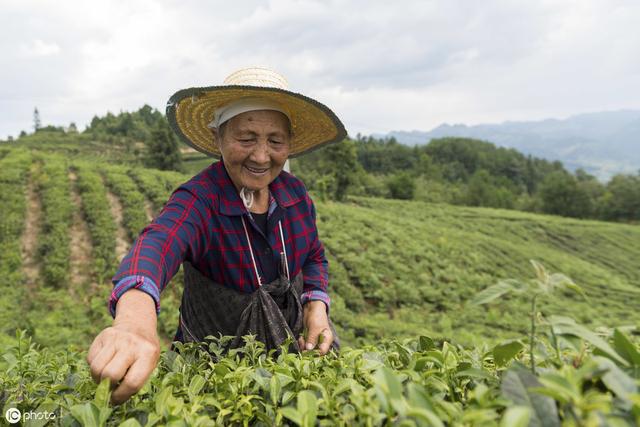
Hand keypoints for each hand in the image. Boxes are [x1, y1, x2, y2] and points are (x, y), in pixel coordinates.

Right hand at [87, 290, 159, 404]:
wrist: (138, 325)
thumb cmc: (144, 352)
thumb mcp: (149, 364)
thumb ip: (136, 380)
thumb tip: (114, 400)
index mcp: (148, 354)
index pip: (132, 382)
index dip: (121, 396)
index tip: (115, 400)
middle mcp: (131, 344)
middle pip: (110, 374)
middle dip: (107, 387)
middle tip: (109, 389)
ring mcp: (116, 338)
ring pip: (96, 368)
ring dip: (98, 378)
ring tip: (105, 378)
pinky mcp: (103, 336)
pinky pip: (90, 359)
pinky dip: (94, 367)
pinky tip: (104, 364)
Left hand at [298, 300, 332, 354]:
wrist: (312, 308)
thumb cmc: (316, 316)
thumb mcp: (315, 327)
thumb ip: (312, 338)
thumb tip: (309, 349)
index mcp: (327, 339)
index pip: (323, 351)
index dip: (315, 353)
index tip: (306, 350)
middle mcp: (322, 342)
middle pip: (315, 353)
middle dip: (307, 350)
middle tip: (302, 342)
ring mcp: (315, 341)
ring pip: (309, 350)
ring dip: (303, 346)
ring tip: (301, 339)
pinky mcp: (309, 340)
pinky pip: (305, 346)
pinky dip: (302, 343)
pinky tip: (300, 338)